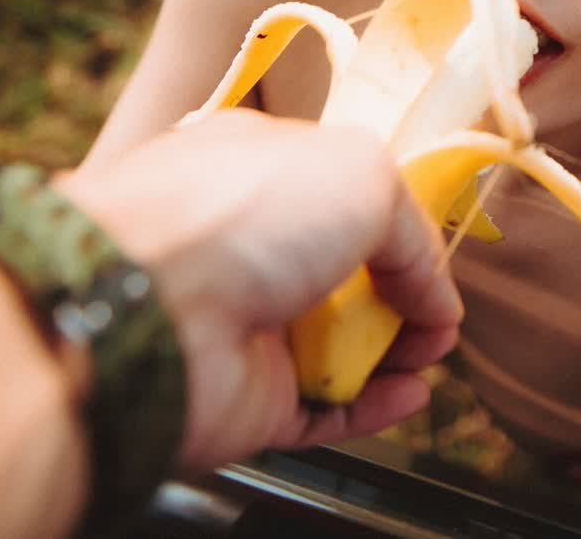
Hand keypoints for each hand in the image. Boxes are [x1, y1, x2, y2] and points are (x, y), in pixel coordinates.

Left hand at [54, 110, 462, 472]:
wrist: (146, 310)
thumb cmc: (233, 214)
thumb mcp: (362, 172)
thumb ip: (413, 229)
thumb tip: (433, 292)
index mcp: (259, 170)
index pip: (336, 193)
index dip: (391, 220)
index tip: (431, 245)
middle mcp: (245, 246)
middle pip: (342, 274)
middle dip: (400, 292)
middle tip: (434, 308)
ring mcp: (244, 324)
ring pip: (337, 346)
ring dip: (394, 351)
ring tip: (430, 350)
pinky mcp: (246, 397)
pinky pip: (322, 409)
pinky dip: (371, 407)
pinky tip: (408, 394)